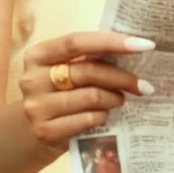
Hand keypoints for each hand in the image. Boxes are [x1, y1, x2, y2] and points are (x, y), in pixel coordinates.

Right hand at [16, 31, 156, 149]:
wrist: (30, 131)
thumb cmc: (56, 92)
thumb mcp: (63, 70)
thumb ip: (87, 58)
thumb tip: (133, 49)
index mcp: (38, 54)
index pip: (77, 42)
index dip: (111, 41)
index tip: (143, 45)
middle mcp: (32, 79)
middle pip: (88, 71)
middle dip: (122, 77)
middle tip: (143, 85)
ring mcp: (37, 107)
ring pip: (91, 97)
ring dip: (114, 98)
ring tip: (121, 99)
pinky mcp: (46, 131)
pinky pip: (87, 120)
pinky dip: (102, 116)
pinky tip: (105, 114)